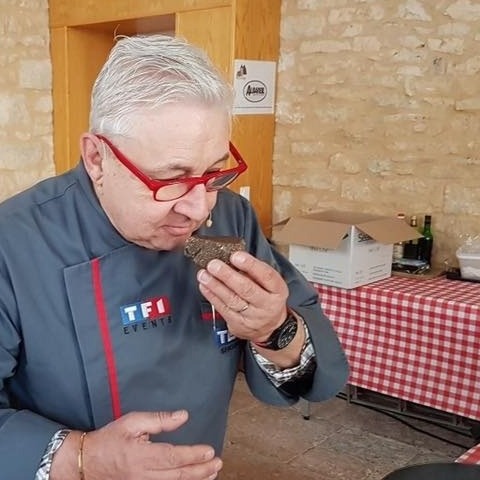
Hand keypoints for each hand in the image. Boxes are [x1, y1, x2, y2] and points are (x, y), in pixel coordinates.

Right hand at [51, 410, 221, 479]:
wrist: (86, 462)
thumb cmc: (110, 439)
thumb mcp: (132, 422)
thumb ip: (159, 420)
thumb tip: (183, 416)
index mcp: (142, 456)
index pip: (174, 457)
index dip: (194, 455)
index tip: (210, 451)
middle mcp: (144, 475)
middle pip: (178, 475)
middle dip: (201, 470)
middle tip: (218, 463)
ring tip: (212, 474)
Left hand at [197, 250, 288, 341]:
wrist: (270, 327)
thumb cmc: (268, 298)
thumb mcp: (270, 284)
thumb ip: (254, 271)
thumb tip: (231, 258)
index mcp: (277, 290)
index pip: (266, 275)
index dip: (250, 265)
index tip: (236, 256)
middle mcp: (266, 304)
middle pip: (246, 289)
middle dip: (227, 275)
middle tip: (214, 265)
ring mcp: (252, 316)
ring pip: (232, 300)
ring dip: (215, 285)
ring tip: (204, 275)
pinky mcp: (239, 324)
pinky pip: (223, 309)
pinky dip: (212, 296)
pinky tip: (205, 286)